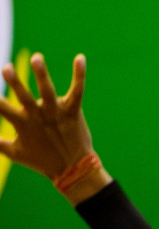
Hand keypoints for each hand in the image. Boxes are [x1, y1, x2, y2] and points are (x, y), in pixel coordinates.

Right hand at [0, 53, 110, 202]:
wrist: (74, 171)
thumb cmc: (42, 161)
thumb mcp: (14, 153)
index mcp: (22, 124)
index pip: (0, 107)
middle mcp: (39, 117)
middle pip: (24, 97)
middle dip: (15, 83)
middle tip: (6, 68)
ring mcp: (57, 114)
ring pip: (48, 91)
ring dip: (42, 74)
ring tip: (36, 57)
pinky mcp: (74, 112)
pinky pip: (77, 91)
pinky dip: (79, 75)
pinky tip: (80, 58)